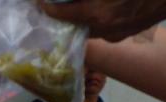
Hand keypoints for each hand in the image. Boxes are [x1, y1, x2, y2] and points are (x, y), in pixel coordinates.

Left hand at [38, 0, 165, 41]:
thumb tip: (75, 0)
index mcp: (98, 13)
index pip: (60, 14)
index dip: (46, 7)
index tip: (38, 2)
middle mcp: (105, 29)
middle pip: (73, 25)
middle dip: (62, 14)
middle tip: (53, 5)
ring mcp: (118, 34)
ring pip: (88, 27)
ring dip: (78, 17)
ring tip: (72, 7)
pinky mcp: (127, 33)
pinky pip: (104, 27)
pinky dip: (95, 18)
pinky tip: (98, 6)